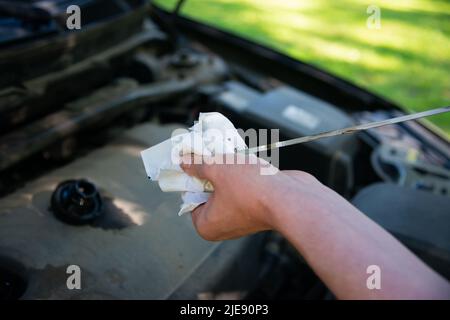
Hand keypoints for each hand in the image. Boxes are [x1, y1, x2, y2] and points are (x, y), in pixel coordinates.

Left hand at [180, 154, 325, 240]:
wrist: (291, 198)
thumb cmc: (251, 189)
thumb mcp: (217, 169)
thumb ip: (198, 165)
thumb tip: (184, 161)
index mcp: (207, 225)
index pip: (190, 199)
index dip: (191, 177)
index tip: (195, 160)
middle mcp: (223, 226)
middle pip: (208, 192)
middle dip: (212, 171)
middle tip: (213, 153)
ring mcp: (242, 218)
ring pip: (227, 188)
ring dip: (229, 170)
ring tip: (231, 156)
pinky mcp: (258, 208)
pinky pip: (244, 189)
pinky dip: (244, 175)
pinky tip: (246, 161)